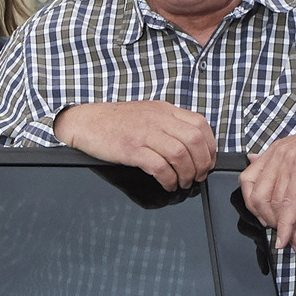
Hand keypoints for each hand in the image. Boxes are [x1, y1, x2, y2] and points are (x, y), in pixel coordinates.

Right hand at [52, 101, 216, 189]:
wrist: (86, 122)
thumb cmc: (115, 122)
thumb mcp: (147, 114)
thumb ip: (168, 123)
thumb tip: (190, 143)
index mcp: (165, 110)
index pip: (200, 124)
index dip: (210, 146)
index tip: (208, 160)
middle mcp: (158, 119)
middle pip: (194, 141)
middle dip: (202, 163)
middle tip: (198, 176)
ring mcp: (144, 134)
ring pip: (180, 154)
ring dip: (187, 174)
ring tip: (184, 183)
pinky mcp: (132, 149)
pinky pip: (159, 166)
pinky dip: (169, 180)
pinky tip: (168, 185)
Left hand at [237, 121, 295, 251]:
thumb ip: (277, 160)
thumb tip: (252, 160)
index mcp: (275, 151)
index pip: (247, 181)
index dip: (252, 205)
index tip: (266, 219)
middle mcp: (278, 154)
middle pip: (257, 196)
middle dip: (267, 221)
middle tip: (280, 233)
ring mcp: (289, 161)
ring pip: (273, 204)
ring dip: (282, 228)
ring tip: (292, 240)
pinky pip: (289, 204)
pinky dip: (288, 225)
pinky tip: (291, 237)